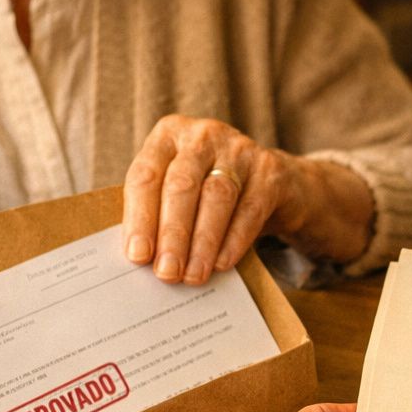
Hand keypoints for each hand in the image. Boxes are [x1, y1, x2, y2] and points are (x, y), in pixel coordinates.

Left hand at [123, 115, 297, 286]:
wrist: (273, 184)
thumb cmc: (210, 192)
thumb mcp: (181, 191)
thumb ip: (159, 214)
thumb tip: (143, 260)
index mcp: (168, 136)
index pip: (146, 175)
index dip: (140, 217)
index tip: (138, 256)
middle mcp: (202, 136)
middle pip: (181, 185)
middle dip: (172, 233)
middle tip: (167, 272)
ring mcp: (239, 149)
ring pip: (216, 196)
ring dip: (202, 242)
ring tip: (193, 275)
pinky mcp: (270, 169)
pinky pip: (250, 209)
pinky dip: (234, 240)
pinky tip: (222, 264)